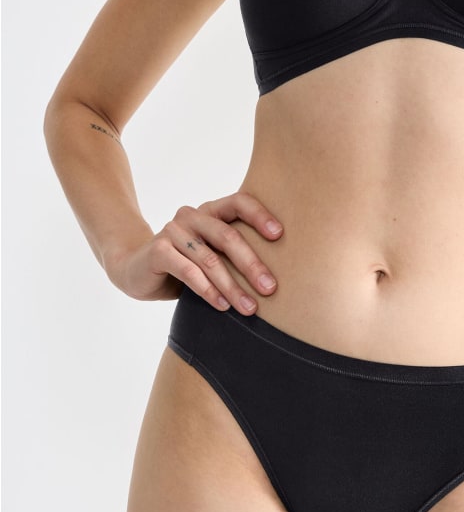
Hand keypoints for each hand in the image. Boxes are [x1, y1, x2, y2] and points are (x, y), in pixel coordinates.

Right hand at [105, 189, 283, 312]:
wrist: (136, 271)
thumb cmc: (185, 266)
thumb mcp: (212, 257)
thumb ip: (234, 257)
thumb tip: (275, 281)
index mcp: (210, 211)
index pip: (239, 203)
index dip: (260, 215)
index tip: (279, 235)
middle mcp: (192, 216)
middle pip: (228, 236)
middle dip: (252, 265)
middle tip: (271, 289)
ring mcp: (173, 231)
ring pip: (210, 260)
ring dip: (232, 287)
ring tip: (249, 309)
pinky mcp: (158, 250)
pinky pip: (189, 272)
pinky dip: (208, 291)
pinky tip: (223, 306)